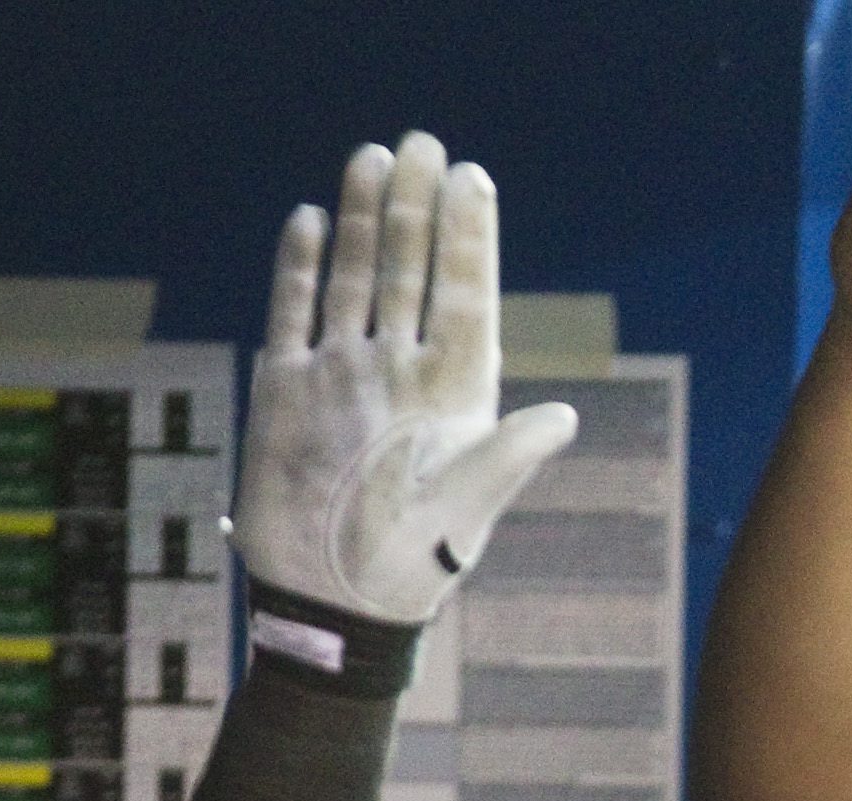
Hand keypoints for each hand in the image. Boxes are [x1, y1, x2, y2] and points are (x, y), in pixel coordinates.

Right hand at [236, 131, 580, 623]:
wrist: (332, 607)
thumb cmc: (413, 566)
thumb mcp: (468, 511)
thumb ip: (508, 458)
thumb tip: (562, 417)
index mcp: (453, 393)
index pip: (464, 296)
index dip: (468, 238)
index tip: (473, 178)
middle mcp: (399, 373)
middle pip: (410, 272)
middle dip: (417, 208)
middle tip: (423, 142)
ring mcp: (342, 376)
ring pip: (356, 280)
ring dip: (365, 221)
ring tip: (374, 158)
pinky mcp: (288, 390)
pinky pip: (295, 313)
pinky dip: (303, 267)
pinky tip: (314, 219)